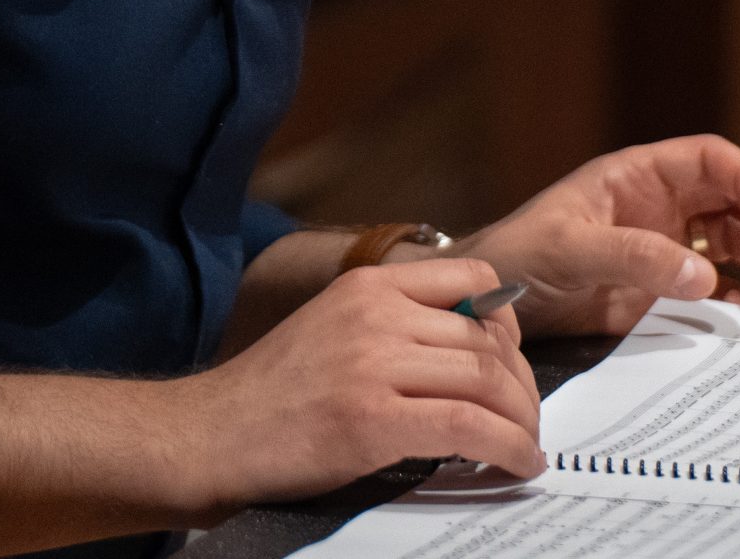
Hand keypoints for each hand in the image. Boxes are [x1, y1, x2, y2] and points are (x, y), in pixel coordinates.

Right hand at [167, 256, 545, 514]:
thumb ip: (393, 324)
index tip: (513, 357)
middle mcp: (376, 315)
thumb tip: (470, 346)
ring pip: (485, 380)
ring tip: (526, 442)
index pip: (472, 276)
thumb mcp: (333, 327)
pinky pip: (468, 426)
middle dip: (522, 383)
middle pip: (486, 338)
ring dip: (521, 417)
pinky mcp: (373, 419)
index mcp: (368, 286)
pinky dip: (507, 446)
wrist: (212, 435)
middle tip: (527, 414)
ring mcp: (374, 365)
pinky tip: (518, 462)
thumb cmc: (272, 394)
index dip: (509, 320)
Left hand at [453, 135, 739, 338]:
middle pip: (737, 193)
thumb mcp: (569, 248)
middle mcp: (661, 205)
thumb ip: (634, 257)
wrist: (487, 304)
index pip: (713, 161)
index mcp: (640, 176)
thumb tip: (703, 275)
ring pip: (735, 236)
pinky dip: (737, 292)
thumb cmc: (518, 255)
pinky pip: (715, 284)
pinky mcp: (660, 289)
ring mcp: (665, 246)